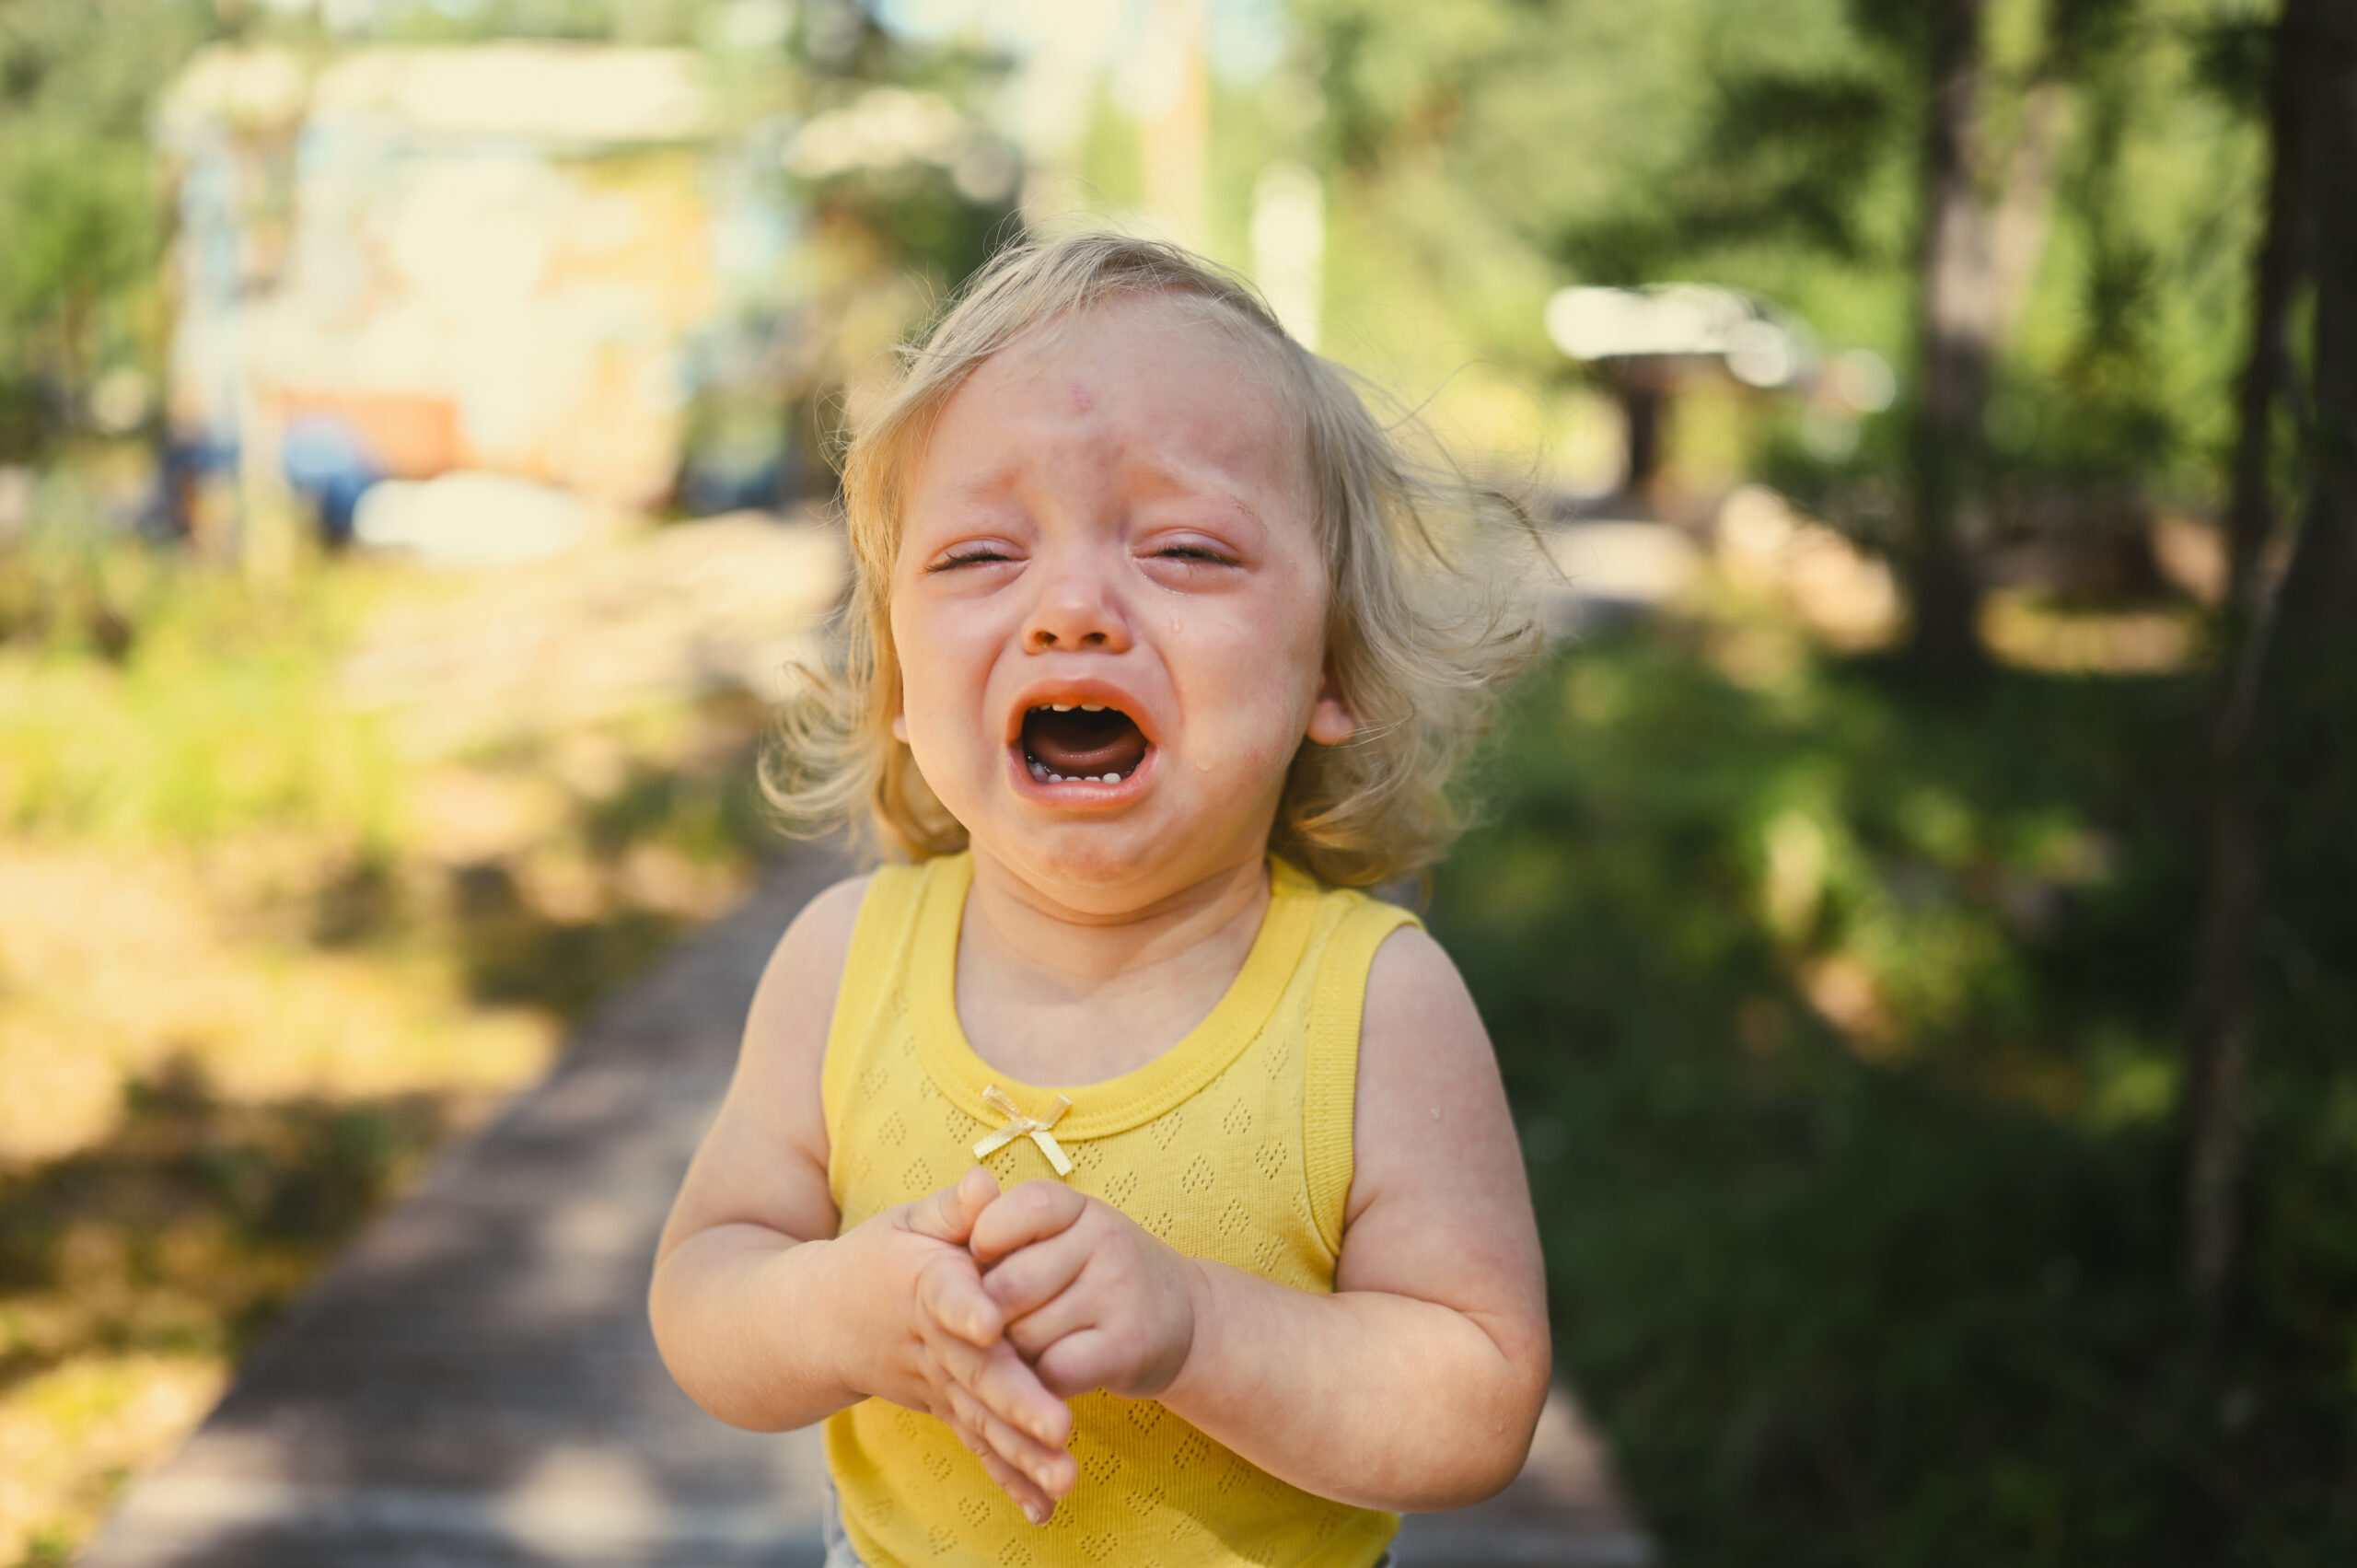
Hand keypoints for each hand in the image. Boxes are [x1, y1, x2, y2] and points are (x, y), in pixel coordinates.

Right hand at [836, 1166, 1077, 1519]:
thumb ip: (954, 1208)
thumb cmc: (873, 1259)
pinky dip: (1009, 1479)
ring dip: (1022, 1454)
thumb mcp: (906, 1221)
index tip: (992, 1323)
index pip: (944, 1296)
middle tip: (1061, 1428)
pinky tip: (1044, 1510)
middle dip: (1018, 1403)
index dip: (967, 1308)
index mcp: (921, 1286)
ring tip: (1067, 1479)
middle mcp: (928, 1344)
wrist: (815, 1324)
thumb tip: (986, 1182)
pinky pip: (977, 1447)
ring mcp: (936, 1385)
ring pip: (980, 1421)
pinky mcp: (944, 1411)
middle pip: (974, 1374)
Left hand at [969, 1181, 1200, 1399]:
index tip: (985, 1264)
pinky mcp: (1128, 1346)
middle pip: (1007, 1287)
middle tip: (996, 1325)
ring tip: (1029, 1349)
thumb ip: (1005, 1229)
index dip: (985, 1244)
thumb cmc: (1096, 1275)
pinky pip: (1053, 1371)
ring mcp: (1120, 1292)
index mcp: (1077, 1207)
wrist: (1184, 1319)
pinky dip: (1039, 1384)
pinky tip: (1049, 1376)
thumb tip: (953, 1227)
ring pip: (1025, 1336)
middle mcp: (1104, 1239)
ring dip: (1013, 1356)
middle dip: (989, 1316)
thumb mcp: (1063, 1236)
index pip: (1013, 1212)